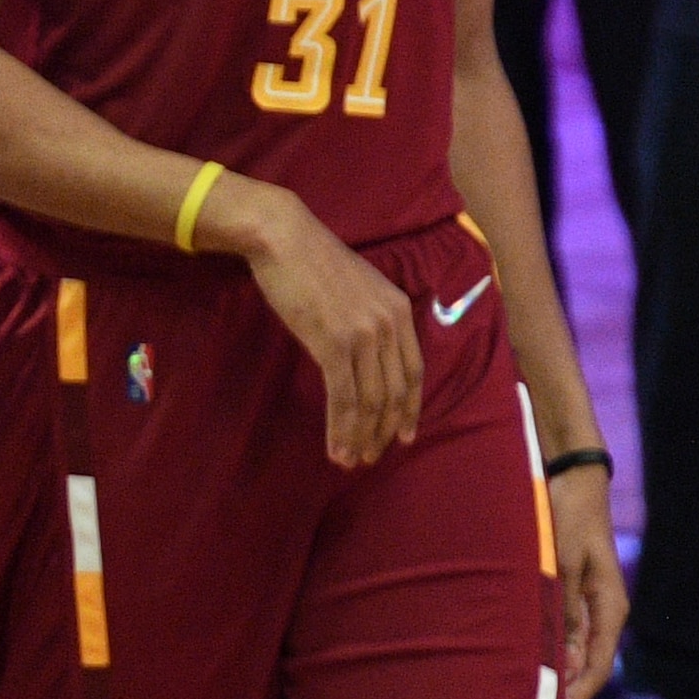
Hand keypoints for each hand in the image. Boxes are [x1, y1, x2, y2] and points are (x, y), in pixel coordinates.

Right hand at [227, 187, 422, 463]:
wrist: (284, 238)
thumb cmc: (312, 261)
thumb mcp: (358, 287)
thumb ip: (370, 318)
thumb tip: (366, 353)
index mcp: (399, 310)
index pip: (414, 371)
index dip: (410, 409)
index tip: (402, 435)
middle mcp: (389, 324)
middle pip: (395, 392)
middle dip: (384, 431)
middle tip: (372, 456)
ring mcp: (363, 335)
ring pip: (370, 401)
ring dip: (362, 437)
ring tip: (351, 460)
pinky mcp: (334, 344)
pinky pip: (344, 398)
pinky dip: (342, 429)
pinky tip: (336, 448)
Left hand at [550, 463, 625, 698]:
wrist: (571, 480)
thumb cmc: (570, 515)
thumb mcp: (565, 562)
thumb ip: (566, 607)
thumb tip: (569, 658)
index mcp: (610, 608)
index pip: (599, 666)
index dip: (578, 696)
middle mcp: (600, 613)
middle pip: (585, 666)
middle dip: (563, 694)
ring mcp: (584, 605)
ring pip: (570, 653)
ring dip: (551, 676)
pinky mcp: (567, 595)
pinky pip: (558, 633)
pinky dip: (543, 652)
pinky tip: (521, 665)